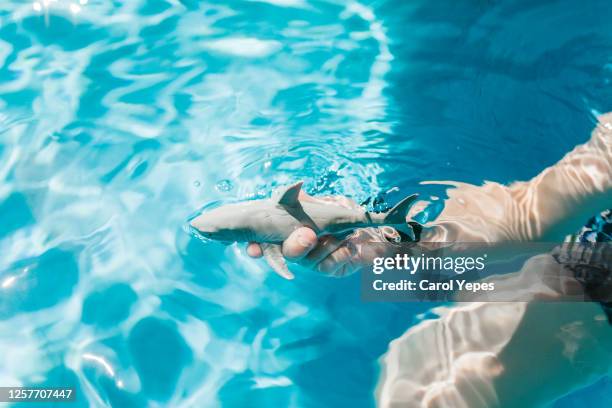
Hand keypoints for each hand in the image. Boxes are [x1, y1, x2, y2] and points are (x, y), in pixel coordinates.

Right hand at [245, 190, 412, 276]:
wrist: (378, 232)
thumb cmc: (350, 215)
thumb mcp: (330, 204)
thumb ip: (310, 201)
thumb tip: (296, 189)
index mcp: (292, 230)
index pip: (267, 241)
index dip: (257, 247)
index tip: (254, 249)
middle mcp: (299, 248)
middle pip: (286, 254)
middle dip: (296, 244)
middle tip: (309, 235)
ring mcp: (312, 261)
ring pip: (308, 260)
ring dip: (328, 244)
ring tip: (346, 235)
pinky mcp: (329, 270)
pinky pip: (327, 267)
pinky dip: (340, 253)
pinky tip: (351, 246)